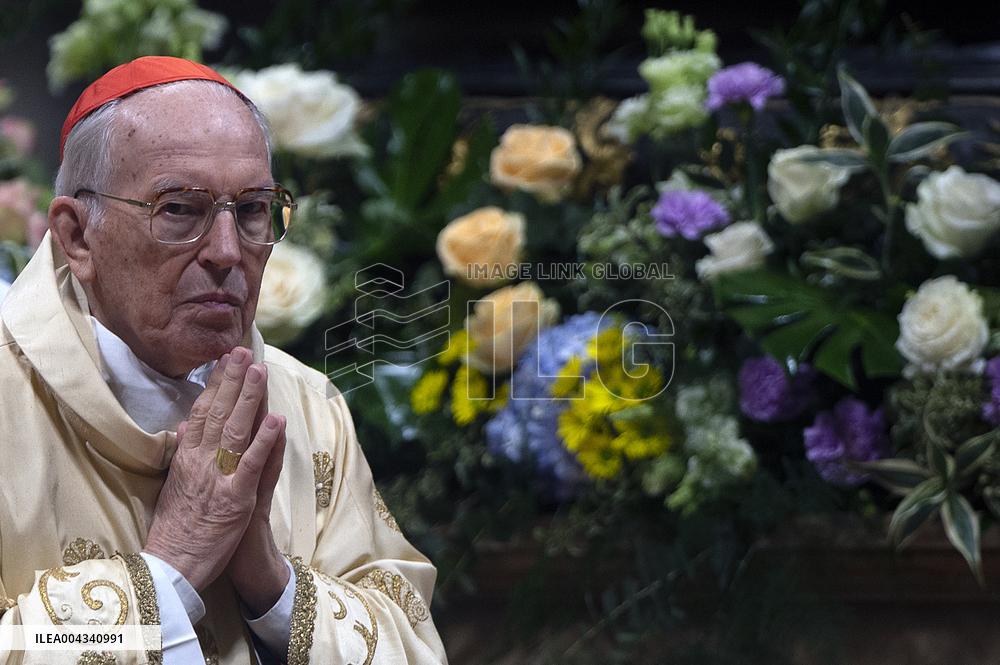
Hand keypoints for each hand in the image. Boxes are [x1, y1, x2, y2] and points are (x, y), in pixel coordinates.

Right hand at [144, 346, 284, 591]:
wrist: (173, 566)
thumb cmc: (176, 528)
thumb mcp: (173, 486)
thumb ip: (183, 455)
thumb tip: (186, 426)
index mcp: (187, 459)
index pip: (202, 412)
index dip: (215, 384)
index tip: (225, 359)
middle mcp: (201, 463)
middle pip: (217, 413)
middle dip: (232, 380)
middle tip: (242, 350)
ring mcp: (218, 479)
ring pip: (234, 431)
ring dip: (248, 399)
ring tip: (259, 371)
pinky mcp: (236, 499)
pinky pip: (251, 466)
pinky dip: (264, 442)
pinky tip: (276, 420)